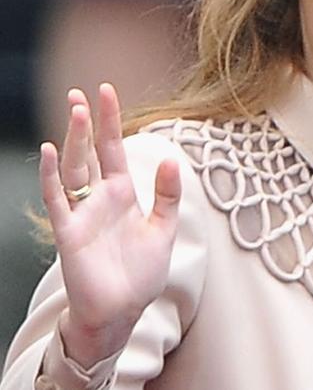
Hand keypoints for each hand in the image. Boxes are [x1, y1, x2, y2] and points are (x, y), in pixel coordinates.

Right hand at [39, 83, 180, 368]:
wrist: (122, 313)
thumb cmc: (140, 273)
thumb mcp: (163, 229)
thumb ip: (167, 194)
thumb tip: (172, 158)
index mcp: (122, 193)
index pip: (113, 148)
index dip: (110, 120)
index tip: (106, 90)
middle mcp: (99, 198)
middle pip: (89, 152)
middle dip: (85, 123)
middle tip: (79, 92)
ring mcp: (82, 213)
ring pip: (73, 168)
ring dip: (74, 139)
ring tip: (76, 110)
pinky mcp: (69, 233)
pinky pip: (56, 200)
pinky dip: (50, 176)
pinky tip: (49, 151)